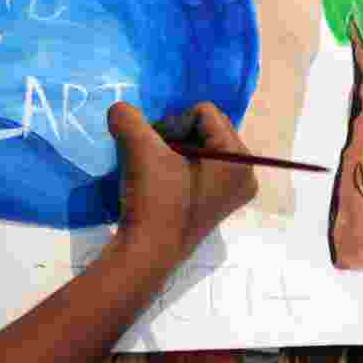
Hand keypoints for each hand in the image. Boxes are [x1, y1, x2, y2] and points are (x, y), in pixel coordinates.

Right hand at [107, 101, 258, 262]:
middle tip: (155, 156)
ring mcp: (230, 192)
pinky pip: (197, 166)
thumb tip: (118, 109)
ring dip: (171, 150)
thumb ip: (130, 119)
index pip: (205, 113)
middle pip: (206, 128)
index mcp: (239, 160)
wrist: (146, 253)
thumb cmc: (155, 200)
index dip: (174, 123)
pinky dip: (175, 165)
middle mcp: (244, 175)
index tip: (158, 148)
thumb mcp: (142, 150)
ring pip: (198, 146)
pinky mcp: (213, 203)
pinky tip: (159, 180)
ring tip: (155, 170)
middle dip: (175, 135)